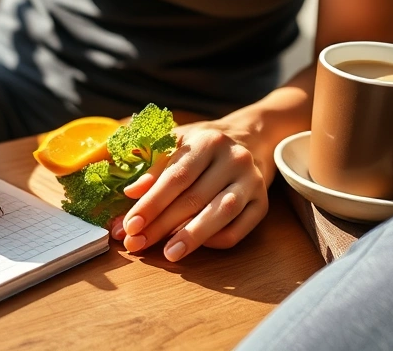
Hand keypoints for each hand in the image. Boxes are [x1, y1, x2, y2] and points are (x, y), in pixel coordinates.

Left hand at [112, 124, 268, 261]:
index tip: (130, 224)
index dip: (151, 203)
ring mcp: (252, 182)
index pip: (176, 176)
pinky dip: (214, 241)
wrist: (249, 139)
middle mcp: (234, 159)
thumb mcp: (177, 143)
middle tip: (137, 243)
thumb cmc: (203, 145)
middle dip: (162, 225)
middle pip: (195, 198)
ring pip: (220, 215)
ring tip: (168, 254)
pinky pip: (238, 230)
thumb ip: (153, 166)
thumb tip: (131, 193)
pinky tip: (193, 246)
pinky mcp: (262, 204)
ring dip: (191, 238)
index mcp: (208, 140)